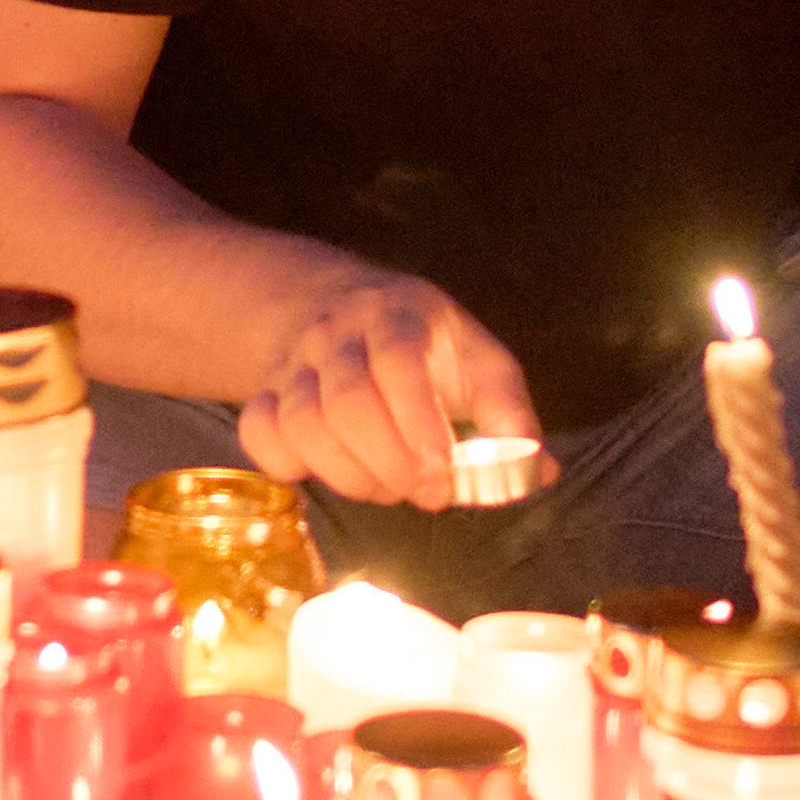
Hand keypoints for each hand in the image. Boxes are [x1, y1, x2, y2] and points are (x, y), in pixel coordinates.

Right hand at [230, 262, 540, 508]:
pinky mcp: (262, 395)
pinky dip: (288, 466)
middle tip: (425, 493)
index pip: (398, 360)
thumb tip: (540, 474)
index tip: (441, 473)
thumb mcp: (475, 360)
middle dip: (388, 463)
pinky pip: (259, 437)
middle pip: (345, 401)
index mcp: (398, 314)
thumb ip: (508, 415)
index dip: (417, 420)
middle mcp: (337, 333)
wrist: (330, 306)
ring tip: (387, 486)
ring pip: (301, 425)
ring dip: (349, 475)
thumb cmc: (424, 347)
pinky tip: (326, 472)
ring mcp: (293, 364)